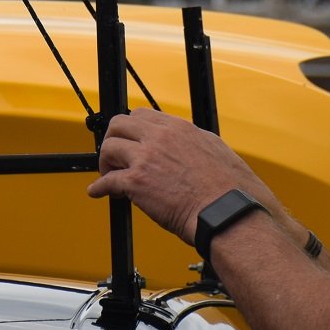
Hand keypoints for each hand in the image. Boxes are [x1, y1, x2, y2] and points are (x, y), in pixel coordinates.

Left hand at [88, 109, 287, 244]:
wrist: (227, 213)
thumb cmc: (232, 191)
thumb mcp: (218, 151)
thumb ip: (198, 144)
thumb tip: (195, 147)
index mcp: (179, 129)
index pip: (143, 116)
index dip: (133, 130)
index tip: (131, 142)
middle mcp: (160, 137)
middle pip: (119, 124)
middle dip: (113, 139)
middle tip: (115, 156)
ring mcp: (146, 157)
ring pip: (109, 147)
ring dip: (105, 162)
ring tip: (109, 175)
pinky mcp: (137, 182)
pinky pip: (107, 181)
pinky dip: (99, 187)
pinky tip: (97, 192)